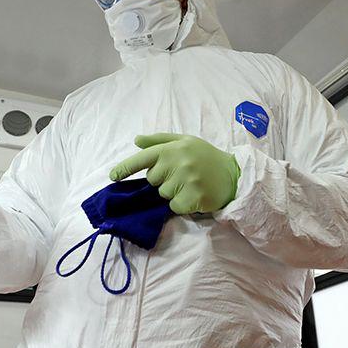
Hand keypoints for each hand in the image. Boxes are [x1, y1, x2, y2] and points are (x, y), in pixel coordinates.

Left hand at [109, 133, 240, 213]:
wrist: (235, 174)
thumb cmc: (206, 156)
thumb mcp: (185, 141)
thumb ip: (159, 140)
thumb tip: (136, 140)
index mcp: (173, 148)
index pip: (142, 158)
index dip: (125, 168)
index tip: (112, 176)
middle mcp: (177, 163)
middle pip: (153, 180)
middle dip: (163, 179)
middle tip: (182, 173)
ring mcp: (186, 181)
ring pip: (163, 194)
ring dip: (174, 192)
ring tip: (191, 183)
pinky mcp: (194, 197)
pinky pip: (175, 206)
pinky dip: (183, 204)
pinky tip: (195, 194)